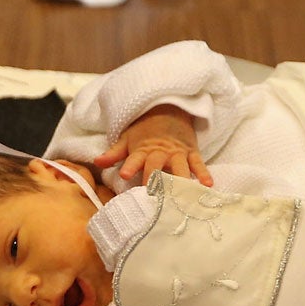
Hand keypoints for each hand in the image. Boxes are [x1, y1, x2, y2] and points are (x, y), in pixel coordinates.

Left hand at [93, 105, 212, 186]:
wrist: (168, 110)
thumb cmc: (143, 131)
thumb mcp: (126, 139)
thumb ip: (114, 153)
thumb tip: (97, 162)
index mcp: (142, 151)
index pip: (135, 159)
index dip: (130, 166)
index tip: (125, 174)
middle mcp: (160, 153)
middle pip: (157, 166)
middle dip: (155, 179)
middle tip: (155, 194)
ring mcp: (177, 153)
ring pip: (180, 168)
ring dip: (181, 181)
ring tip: (183, 194)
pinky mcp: (191, 153)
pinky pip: (198, 163)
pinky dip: (203, 173)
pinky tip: (208, 184)